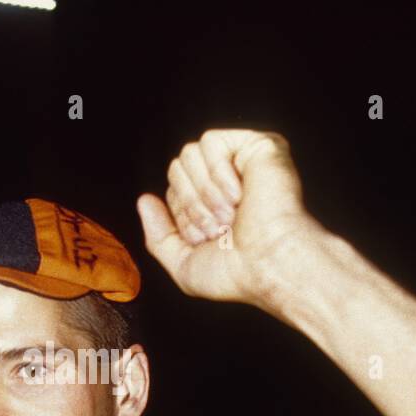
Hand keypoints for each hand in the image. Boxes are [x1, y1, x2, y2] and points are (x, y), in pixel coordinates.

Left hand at [136, 129, 330, 309]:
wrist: (270, 265)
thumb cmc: (236, 273)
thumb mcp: (184, 265)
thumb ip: (159, 236)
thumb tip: (144, 200)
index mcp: (214, 206)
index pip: (174, 192)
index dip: (182, 215)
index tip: (206, 239)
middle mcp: (229, 182)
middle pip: (176, 169)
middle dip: (190, 204)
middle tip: (220, 229)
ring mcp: (244, 162)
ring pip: (188, 153)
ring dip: (203, 192)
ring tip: (230, 214)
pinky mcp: (259, 145)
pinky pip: (210, 142)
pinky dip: (217, 172)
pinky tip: (239, 194)